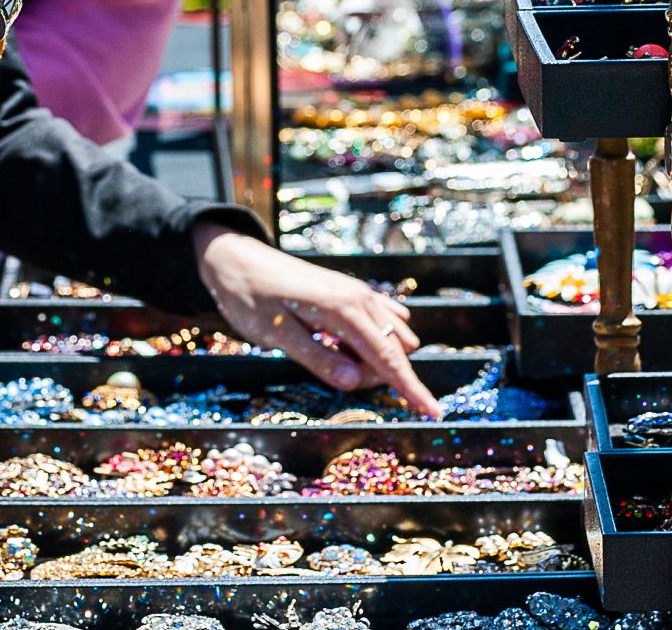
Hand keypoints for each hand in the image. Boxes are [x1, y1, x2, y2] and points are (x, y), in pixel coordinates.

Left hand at [192, 220, 440, 418]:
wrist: (235, 259)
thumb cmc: (251, 299)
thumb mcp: (277, 335)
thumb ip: (318, 359)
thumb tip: (355, 383)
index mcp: (343, 309)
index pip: (387, 358)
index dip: (411, 389)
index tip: (436, 413)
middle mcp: (360, 297)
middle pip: (391, 351)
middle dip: (372, 374)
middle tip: (326, 367)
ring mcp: (358, 292)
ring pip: (389, 338)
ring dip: (369, 358)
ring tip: (326, 351)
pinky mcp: (351, 292)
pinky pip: (381, 321)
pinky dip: (369, 341)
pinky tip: (340, 340)